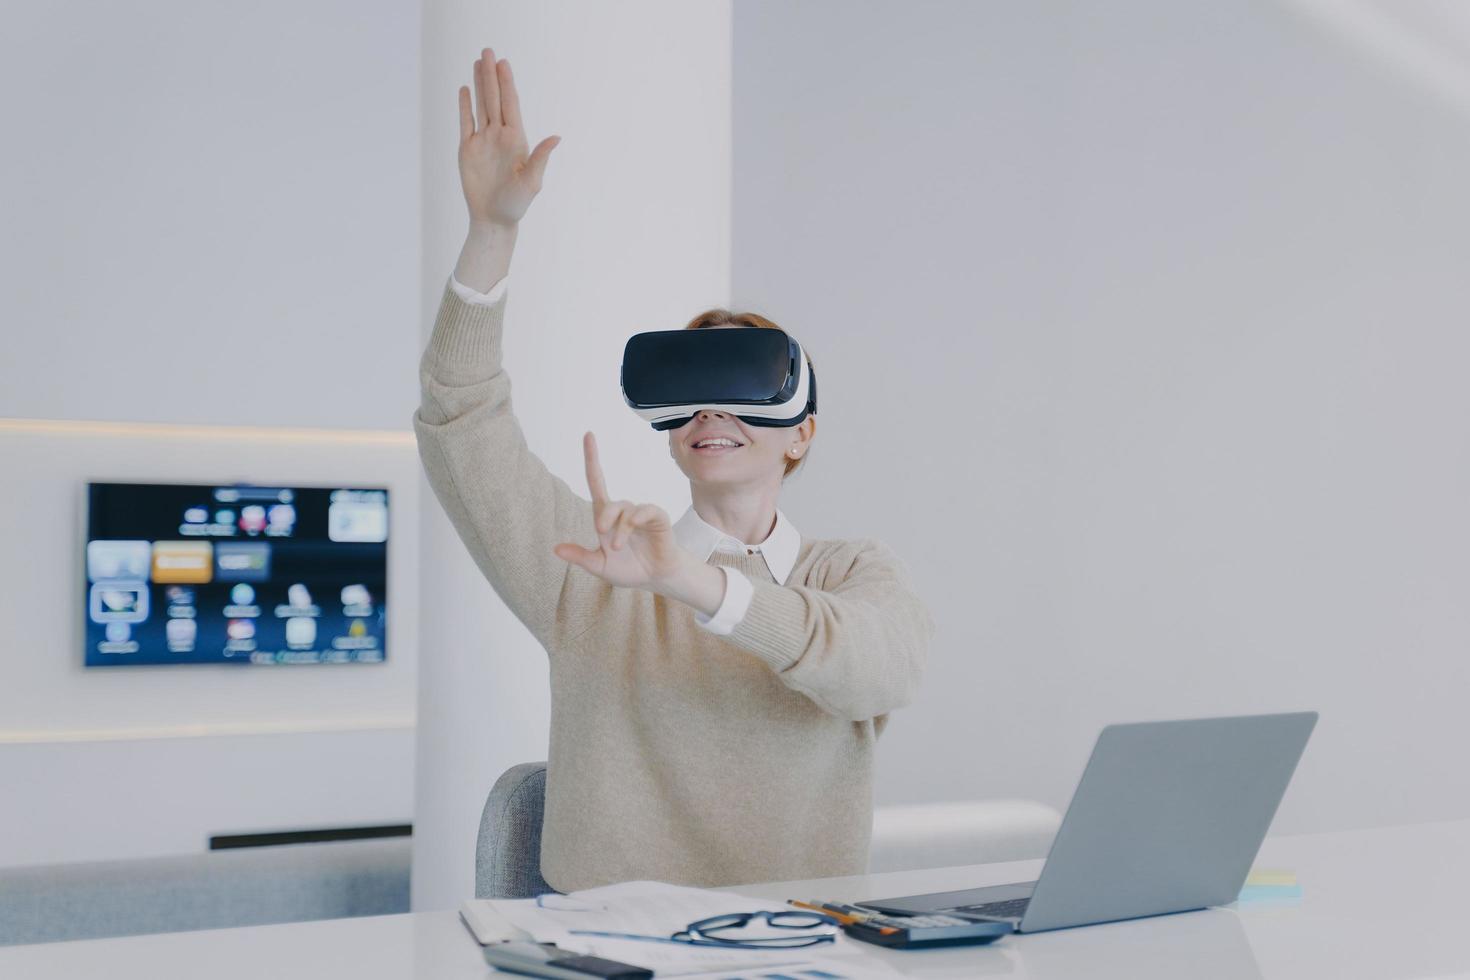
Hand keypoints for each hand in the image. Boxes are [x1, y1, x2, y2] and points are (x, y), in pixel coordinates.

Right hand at [458, 47, 559, 227]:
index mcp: (516, 139)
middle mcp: (500, 136)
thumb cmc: (517, 204)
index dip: (507, 83)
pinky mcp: (467, 149)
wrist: (494, 219)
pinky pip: (466, 122)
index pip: (511, 105)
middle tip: (488, 51)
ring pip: (481, 106)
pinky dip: (465, 106)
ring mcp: (483, 141)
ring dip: (479, 84)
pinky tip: (465, 89)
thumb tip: (557, 137)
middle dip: (491, 75)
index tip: (504, 63)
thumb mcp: (532, 181)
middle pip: (495, 99)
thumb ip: (541, 157)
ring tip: (477, 62)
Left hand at [553, 432, 691, 591]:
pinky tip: (635, 525)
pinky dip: (639, 516)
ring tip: (618, 548)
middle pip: (610, 503)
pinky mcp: (657, 518)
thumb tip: (555, 549)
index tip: (588, 435)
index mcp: (606, 518)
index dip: (592, 459)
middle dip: (605, 517)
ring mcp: (641, 514)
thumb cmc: (628, 568)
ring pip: (626, 512)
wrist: (655, 578)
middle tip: (602, 534)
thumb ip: (580, 557)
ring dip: (621, 531)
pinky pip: (646, 510)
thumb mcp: (599, 566)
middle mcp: (622, 512)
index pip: (596, 481)